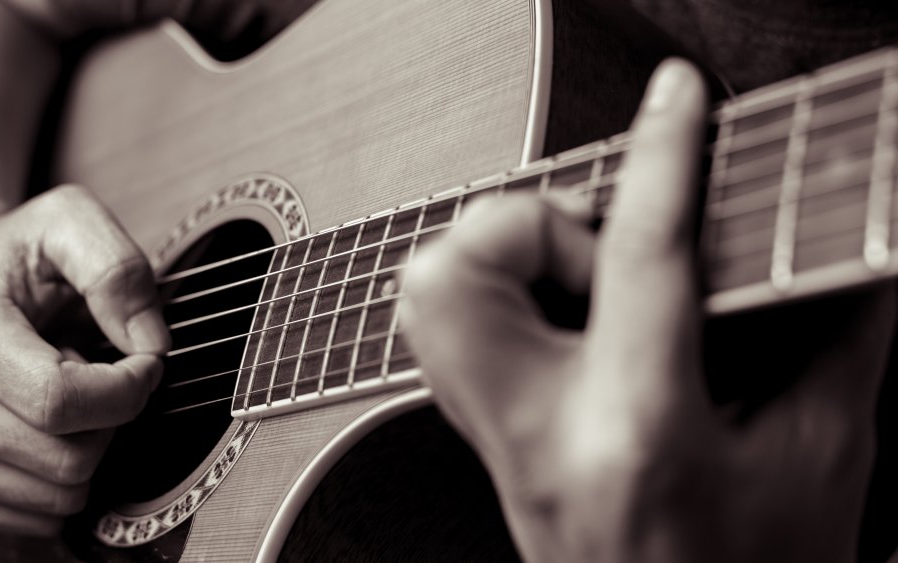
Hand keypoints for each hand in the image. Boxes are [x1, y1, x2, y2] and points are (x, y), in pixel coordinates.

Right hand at [0, 185, 169, 534]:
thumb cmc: (23, 258)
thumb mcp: (71, 221)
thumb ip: (117, 269)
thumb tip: (149, 345)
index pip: (61, 403)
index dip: (128, 388)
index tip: (145, 359)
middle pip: (68, 461)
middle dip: (114, 421)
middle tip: (107, 376)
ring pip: (59, 497)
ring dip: (92, 450)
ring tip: (73, 395)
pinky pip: (40, 518)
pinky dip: (68, 479)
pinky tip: (54, 429)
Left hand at [400, 59, 893, 561]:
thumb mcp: (820, 459)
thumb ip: (836, 343)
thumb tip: (850, 262)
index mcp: (638, 433)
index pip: (639, 258)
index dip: (663, 157)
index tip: (673, 103)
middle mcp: (540, 435)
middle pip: (464, 267)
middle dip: (533, 220)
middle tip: (605, 248)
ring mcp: (498, 444)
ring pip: (429, 295)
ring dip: (505, 255)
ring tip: (584, 282)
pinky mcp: (486, 446)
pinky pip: (442, 334)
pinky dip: (493, 295)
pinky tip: (562, 317)